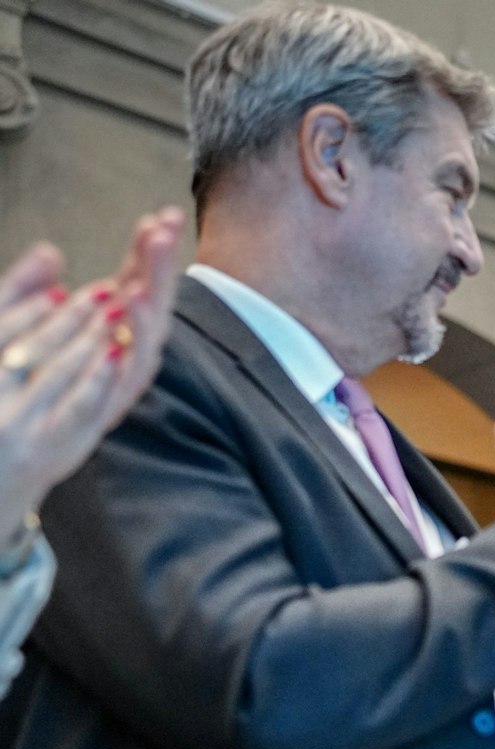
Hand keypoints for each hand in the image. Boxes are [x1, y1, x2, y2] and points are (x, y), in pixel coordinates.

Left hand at [0, 209, 183, 536]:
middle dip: (157, 270)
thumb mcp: (18, 331)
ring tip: (146, 272)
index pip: (135, 285)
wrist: (11, 465)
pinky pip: (121, 386)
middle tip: (161, 232)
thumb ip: (28, 292)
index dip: (148, 254)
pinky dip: (127, 359)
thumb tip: (49, 252)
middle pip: (150, 308)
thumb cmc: (23, 398)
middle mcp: (119, 361)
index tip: (159, 219)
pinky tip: (125, 332)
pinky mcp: (99, 415)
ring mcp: (113, 387)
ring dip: (149, 309)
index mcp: (107, 336)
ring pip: (143, 344)